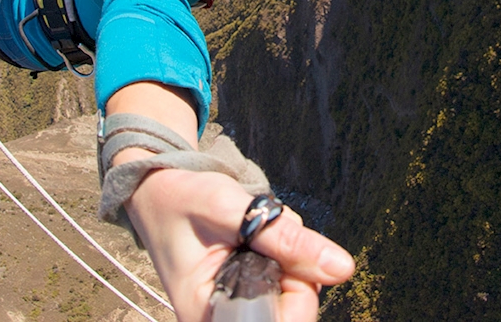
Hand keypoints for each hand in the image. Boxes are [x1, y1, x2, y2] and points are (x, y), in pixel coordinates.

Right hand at [125, 168, 354, 321]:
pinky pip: (289, 280)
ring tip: (253, 228)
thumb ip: (284, 237)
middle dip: (294, 264)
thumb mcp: (230, 207)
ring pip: (297, 291)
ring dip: (290, 254)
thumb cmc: (179, 198)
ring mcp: (238, 309)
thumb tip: (341, 267)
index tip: (278, 247)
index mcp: (209, 315)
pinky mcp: (250, 294)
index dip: (298, 287)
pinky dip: (286, 252)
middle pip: (295, 310)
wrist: (159, 190)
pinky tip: (258, 235)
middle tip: (261, 230)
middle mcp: (224, 320)